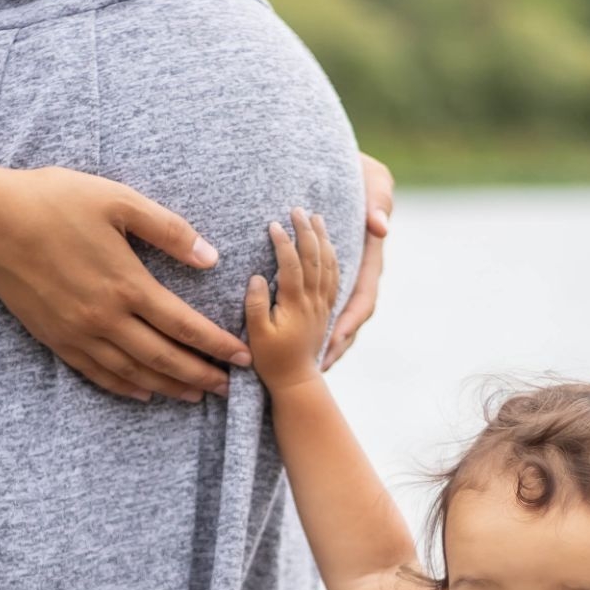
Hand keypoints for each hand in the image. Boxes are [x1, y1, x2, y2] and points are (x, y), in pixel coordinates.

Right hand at [0, 167, 250, 402]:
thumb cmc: (55, 201)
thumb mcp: (118, 201)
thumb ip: (167, 230)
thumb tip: (210, 256)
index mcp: (127, 284)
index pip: (185, 325)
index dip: (217, 344)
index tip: (242, 356)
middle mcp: (106, 318)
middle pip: (164, 358)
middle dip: (200, 374)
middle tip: (228, 386)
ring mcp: (78, 333)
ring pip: (133, 372)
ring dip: (168, 386)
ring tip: (195, 395)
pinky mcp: (55, 338)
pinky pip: (97, 373)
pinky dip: (124, 386)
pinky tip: (142, 391)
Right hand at [245, 208, 339, 393]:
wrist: (296, 380)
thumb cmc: (271, 360)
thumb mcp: (256, 336)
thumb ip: (255, 306)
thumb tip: (257, 277)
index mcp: (295, 304)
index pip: (292, 265)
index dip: (284, 242)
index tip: (274, 224)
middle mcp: (313, 301)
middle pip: (314, 258)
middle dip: (306, 231)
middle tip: (298, 209)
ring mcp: (322, 304)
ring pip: (328, 264)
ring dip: (323, 239)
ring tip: (316, 218)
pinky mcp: (326, 309)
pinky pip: (335, 277)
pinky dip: (333, 257)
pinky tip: (329, 246)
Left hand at [323, 153, 392, 368]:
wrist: (342, 161)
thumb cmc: (358, 167)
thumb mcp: (375, 179)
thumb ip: (379, 199)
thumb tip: (379, 228)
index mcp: (369, 256)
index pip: (363, 298)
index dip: (349, 322)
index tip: (335, 342)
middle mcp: (358, 269)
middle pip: (351, 316)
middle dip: (338, 342)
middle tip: (321, 366)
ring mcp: (343, 270)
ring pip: (337, 312)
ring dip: (328, 337)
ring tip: (313, 364)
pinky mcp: (326, 268)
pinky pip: (322, 299)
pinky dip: (314, 317)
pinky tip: (299, 333)